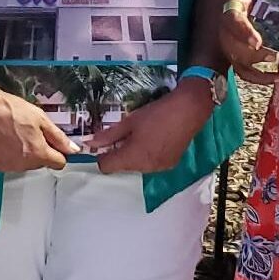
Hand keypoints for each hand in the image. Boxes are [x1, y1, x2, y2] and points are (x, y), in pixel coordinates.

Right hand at [0, 80, 80, 171]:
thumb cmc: (10, 109)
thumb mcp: (40, 118)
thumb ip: (59, 137)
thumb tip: (73, 150)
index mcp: (38, 154)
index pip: (58, 163)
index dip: (57, 151)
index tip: (52, 142)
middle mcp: (22, 165)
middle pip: (39, 163)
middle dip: (37, 150)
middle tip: (27, 131)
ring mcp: (5, 166)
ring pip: (22, 164)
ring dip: (21, 154)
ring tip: (12, 134)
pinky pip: (5, 163)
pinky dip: (5, 154)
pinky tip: (0, 139)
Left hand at [87, 78, 212, 172]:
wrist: (188, 110)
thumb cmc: (156, 113)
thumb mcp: (129, 122)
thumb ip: (109, 135)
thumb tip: (89, 143)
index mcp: (133, 157)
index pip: (106, 167)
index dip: (102, 155)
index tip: (106, 142)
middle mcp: (145, 168)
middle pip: (122, 167)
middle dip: (120, 152)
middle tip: (127, 133)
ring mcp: (160, 168)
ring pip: (137, 166)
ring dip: (135, 154)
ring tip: (144, 134)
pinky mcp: (171, 165)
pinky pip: (151, 164)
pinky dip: (149, 155)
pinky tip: (156, 139)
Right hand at [220, 0, 278, 84]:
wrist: (251, 0)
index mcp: (233, 7)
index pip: (232, 20)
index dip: (243, 33)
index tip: (257, 43)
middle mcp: (227, 29)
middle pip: (234, 47)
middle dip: (255, 55)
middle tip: (273, 54)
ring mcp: (230, 46)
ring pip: (239, 62)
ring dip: (259, 68)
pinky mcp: (238, 58)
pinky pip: (245, 74)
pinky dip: (261, 78)